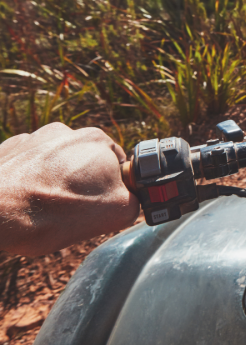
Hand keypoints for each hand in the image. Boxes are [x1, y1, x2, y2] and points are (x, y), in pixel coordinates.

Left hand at [0, 123, 138, 255]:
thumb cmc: (54, 213)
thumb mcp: (117, 213)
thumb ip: (135, 199)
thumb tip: (130, 198)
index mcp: (97, 140)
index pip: (117, 165)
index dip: (111, 189)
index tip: (98, 206)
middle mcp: (65, 132)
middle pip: (85, 163)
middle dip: (82, 184)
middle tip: (71, 211)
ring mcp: (32, 139)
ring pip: (55, 165)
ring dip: (54, 183)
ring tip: (44, 209)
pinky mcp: (7, 151)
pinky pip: (28, 168)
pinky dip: (29, 183)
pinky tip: (24, 202)